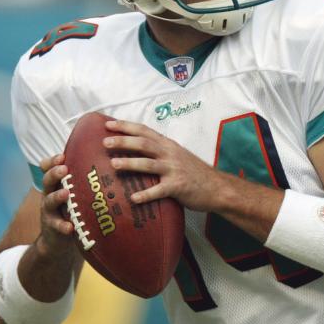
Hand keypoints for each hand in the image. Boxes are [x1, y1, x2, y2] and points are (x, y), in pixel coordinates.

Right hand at [37, 153, 77, 255]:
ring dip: (57, 197)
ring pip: (49, 201)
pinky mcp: (52, 227)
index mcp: (56, 184)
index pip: (48, 168)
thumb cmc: (71, 210)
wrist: (56, 240)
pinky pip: (56, 225)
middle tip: (64, 168)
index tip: (62, 156)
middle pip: (47, 180)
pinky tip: (69, 227)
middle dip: (54, 173)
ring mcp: (49, 211)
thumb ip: (83, 181)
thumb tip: (107, 161)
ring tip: (65, 193)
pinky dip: (62, 226)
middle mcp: (50, 194)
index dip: (52, 161)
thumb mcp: (74, 194)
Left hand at [103, 119, 223, 211]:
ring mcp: (174, 170)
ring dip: (130, 163)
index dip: (126, 126)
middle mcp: (170, 154)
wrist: (217, 187)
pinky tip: (134, 198)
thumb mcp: (177, 155)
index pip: (144, 131)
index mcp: (168, 145)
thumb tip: (135, 151)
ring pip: (148, 164)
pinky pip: (159, 190)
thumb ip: (160, 152)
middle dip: (123, 142)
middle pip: (143, 144)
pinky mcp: (178, 186)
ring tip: (114, 164)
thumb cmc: (194, 172)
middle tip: (105, 142)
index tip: (108, 125)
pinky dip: (146, 194)